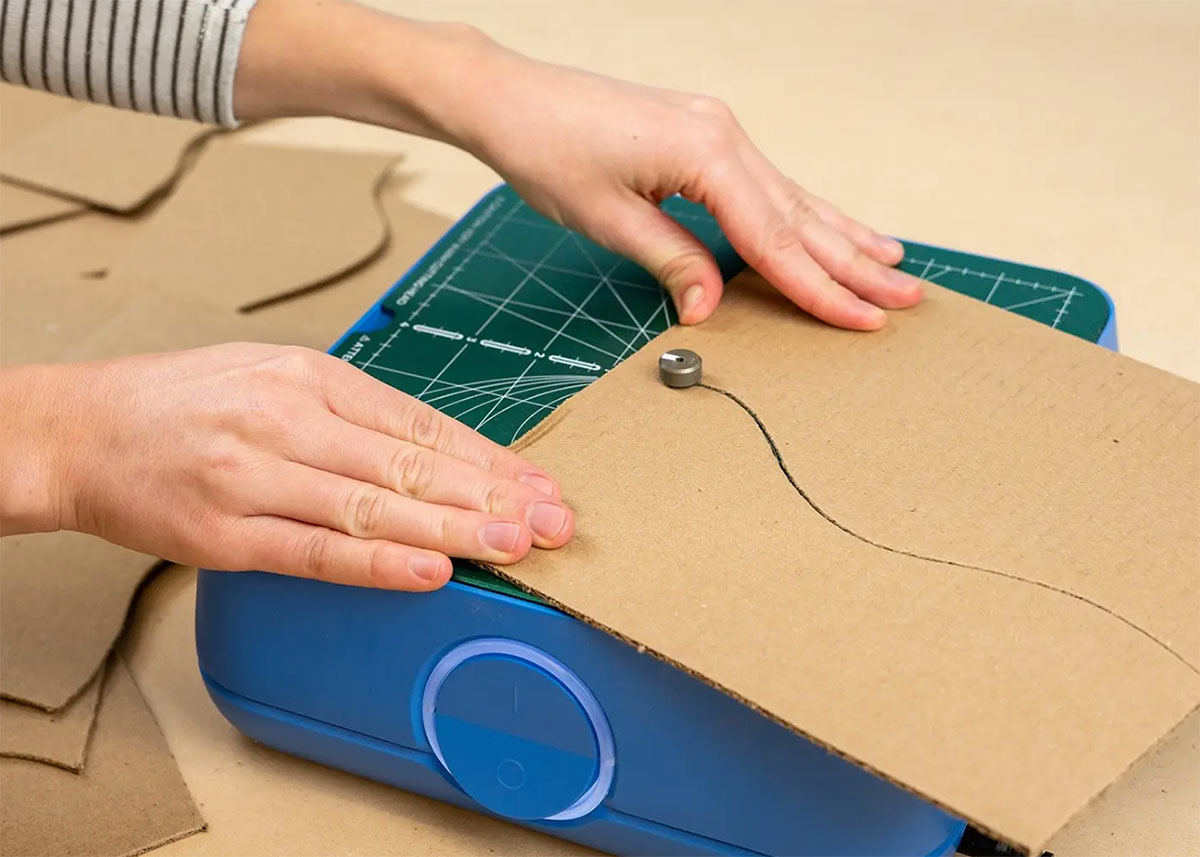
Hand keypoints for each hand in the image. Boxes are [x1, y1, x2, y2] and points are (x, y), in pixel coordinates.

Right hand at [0, 346, 573, 590]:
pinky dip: (377, 564)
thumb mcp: (275, 376)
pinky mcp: (225, 533)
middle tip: (552, 521)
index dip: (489, 459)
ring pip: (374, 505)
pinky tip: (429, 570)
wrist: (80, 430)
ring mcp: (256, 475)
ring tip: (514, 545)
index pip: (422, 421)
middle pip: (411, 462)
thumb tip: (437, 453)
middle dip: (491, 495)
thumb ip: (353, 412)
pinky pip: (314, 552)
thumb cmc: (186, 403)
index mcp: (311, 376)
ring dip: (452, 529)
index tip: (540, 486)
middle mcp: (289, 418)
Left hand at [237, 5, 922, 330]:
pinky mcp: (702, 134)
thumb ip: (671, 262)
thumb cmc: (548, 151)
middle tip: (906, 300)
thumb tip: (710, 310)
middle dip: (853, 264)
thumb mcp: (608, 220)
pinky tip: (830, 224)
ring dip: (842, 235)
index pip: (775, 237)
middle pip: (799, 215)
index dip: (818, 286)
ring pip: (792, 196)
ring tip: (891, 265)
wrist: (510, 99)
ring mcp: (717, 131)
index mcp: (706, 153)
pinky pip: (767, 182)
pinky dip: (803, 211)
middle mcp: (723, 136)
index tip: (860, 319)